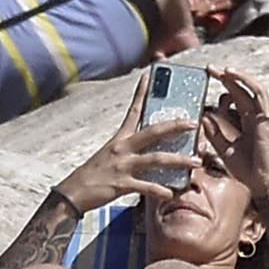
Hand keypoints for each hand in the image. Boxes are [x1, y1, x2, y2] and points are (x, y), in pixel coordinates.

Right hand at [58, 92, 197, 212]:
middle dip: (175, 126)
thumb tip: (151, 147)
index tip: (150, 76)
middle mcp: (122, 148)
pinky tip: (172, 193)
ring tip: (196, 162)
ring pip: (156, 159)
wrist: (72, 193)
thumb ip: (130, 148)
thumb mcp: (110, 154)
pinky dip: (160, 190)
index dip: (142, 92)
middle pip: (153, 132)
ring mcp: (122, 165)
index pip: (133, 110)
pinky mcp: (121, 184)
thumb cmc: (94, 173)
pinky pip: (146, 186)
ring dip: (178, 160)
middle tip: (193, 123)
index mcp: (120, 138)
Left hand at [203, 67, 268, 197]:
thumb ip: (214, 133)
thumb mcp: (223, 149)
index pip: (234, 96)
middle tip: (212, 68)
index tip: (210, 75)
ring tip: (227, 71)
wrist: (258, 184)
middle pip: (242, 91)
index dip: (224, 85)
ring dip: (243, 80)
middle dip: (227, 78)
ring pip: (256, 93)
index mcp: (246, 121)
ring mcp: (264, 121)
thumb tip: (204, 117)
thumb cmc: (245, 170)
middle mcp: (256, 117)